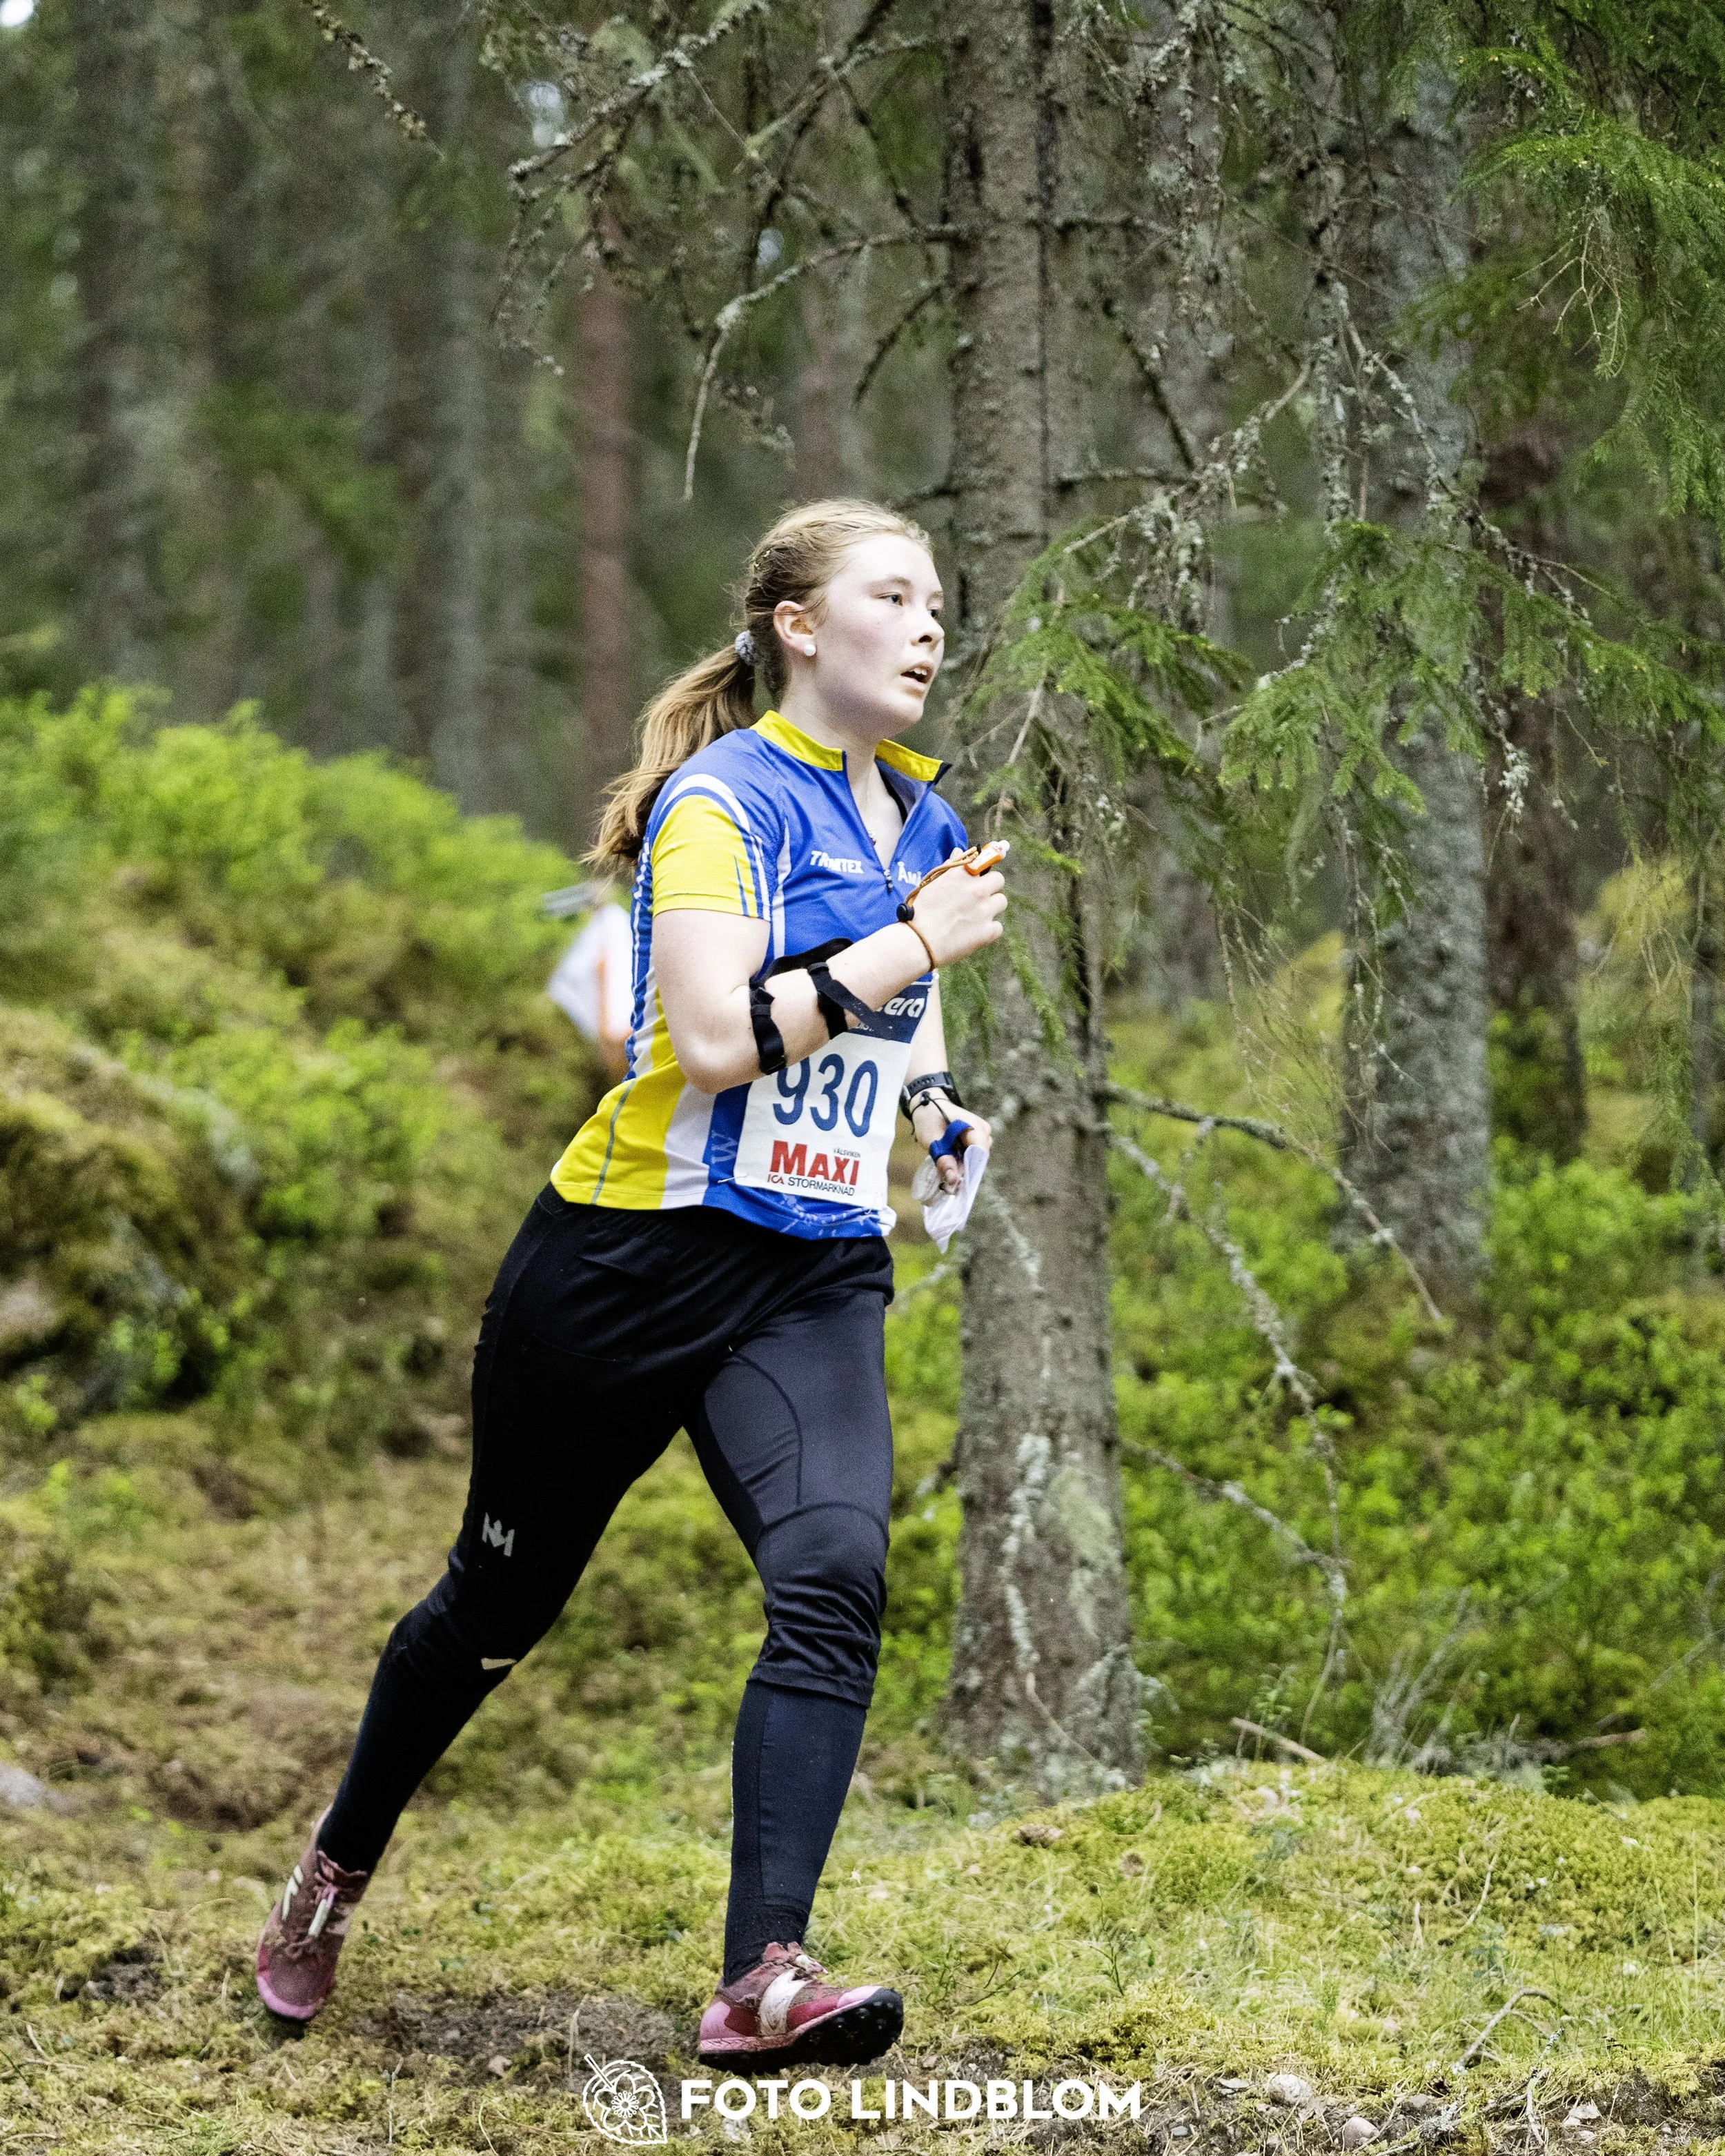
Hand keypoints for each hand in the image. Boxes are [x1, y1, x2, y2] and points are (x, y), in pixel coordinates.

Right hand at [906, 848, 1006, 966]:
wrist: (918, 942)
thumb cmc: (920, 912)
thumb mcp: (931, 884)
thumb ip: (949, 867)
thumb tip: (959, 851)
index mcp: (961, 876)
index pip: (984, 861)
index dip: (982, 868)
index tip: (982, 873)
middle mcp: (976, 889)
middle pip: (998, 880)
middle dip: (990, 887)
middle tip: (979, 897)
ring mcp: (984, 910)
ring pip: (1001, 901)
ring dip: (991, 907)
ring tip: (975, 916)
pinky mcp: (988, 931)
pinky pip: (998, 926)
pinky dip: (988, 930)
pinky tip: (974, 933)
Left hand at [910, 1099, 992, 1193]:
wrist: (929, 1106)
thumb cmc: (929, 1119)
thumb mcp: (931, 1139)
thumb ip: (943, 1159)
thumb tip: (953, 1180)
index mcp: (974, 1126)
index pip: (980, 1152)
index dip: (970, 1169)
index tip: (957, 1182)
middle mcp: (983, 1130)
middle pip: (980, 1158)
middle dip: (965, 1170)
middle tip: (948, 1181)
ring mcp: (982, 1134)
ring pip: (977, 1159)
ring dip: (963, 1166)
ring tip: (947, 1169)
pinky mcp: (977, 1139)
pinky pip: (973, 1155)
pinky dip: (963, 1161)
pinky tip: (951, 1163)